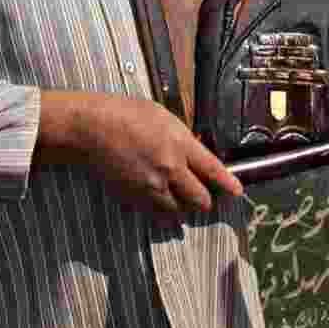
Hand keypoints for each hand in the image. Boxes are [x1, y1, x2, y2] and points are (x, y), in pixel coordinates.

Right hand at [37, 91, 241, 221]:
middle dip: (206, 198)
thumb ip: (182, 138)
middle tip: (203, 192)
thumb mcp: (161, 115)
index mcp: (179, 144)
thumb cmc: (125, 113)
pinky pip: (158, 214)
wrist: (91, 129)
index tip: (236, 192)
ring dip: (184, 205)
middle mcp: (169, 169)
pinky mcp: (135, 199)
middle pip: (201, 200)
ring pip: (181, 211)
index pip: (213, 172)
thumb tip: (195, 154)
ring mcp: (152, 188)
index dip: (228, 185)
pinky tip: (160, 198)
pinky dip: (164, 210)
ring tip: (180, 195)